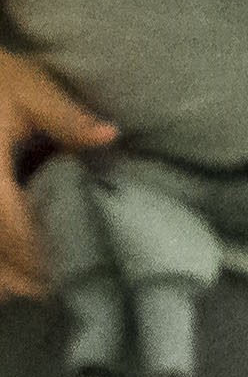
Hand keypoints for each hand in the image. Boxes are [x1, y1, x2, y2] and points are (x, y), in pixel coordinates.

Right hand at [0, 48, 118, 302]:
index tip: (76, 269)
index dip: (40, 251)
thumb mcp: (28, 87)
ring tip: (42, 288)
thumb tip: (109, 136)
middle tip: (66, 289)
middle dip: (25, 274)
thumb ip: (66, 117)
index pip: (9, 224)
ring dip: (5, 275)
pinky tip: (10, 279)